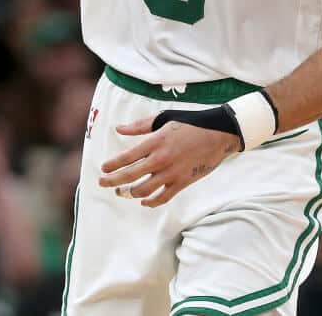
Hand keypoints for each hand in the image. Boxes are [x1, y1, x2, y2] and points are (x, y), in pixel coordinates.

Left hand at [98, 116, 238, 207]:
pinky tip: (143, 200)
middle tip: (103, 183)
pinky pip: (162, 198)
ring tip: (122, 192)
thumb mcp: (164, 119)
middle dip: (113, 181)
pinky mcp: (182, 183)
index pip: (126, 157)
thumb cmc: (191, 123)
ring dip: (129, 192)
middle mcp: (161, 159)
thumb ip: (140, 126)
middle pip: (129, 176)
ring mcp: (171, 173)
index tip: (103, 169)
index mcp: (155, 142)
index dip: (112, 165)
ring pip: (143, 190)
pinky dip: (150, 201)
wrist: (218, 134)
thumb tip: (118, 129)